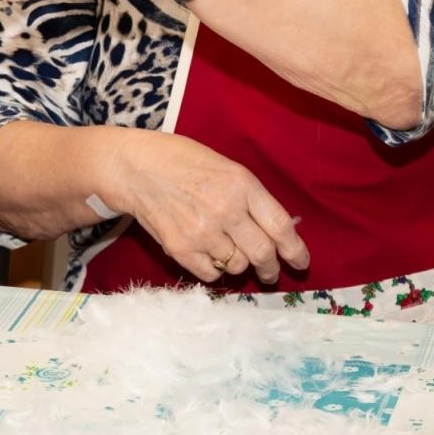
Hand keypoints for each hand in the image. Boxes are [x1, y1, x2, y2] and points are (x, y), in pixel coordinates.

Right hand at [111, 129, 308, 285]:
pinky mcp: (181, 249)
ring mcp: (202, 232)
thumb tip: (275, 229)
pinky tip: (207, 254)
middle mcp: (225, 209)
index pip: (280, 226)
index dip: (295, 250)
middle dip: (271, 268)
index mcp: (241, 183)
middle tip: (270, 272)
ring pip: (238, 266)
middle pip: (263, 254)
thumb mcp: (224, 166)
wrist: (133, 167)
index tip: (300, 261)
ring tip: (228, 251)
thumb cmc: (180, 160)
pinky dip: (215, 270)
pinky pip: (211, 274)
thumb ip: (249, 196)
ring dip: (239, 264)